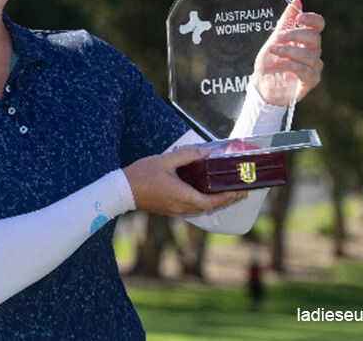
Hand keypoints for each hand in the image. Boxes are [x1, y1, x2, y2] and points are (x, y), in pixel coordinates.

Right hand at [122, 147, 247, 216]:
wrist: (121, 191)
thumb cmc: (141, 175)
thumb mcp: (165, 160)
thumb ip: (187, 155)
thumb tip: (206, 152)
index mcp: (182, 196)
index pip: (212, 201)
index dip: (228, 197)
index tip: (241, 191)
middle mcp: (181, 207)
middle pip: (209, 207)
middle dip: (226, 199)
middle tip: (239, 190)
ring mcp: (175, 210)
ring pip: (201, 208)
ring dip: (215, 201)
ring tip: (225, 190)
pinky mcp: (169, 209)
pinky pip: (191, 207)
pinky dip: (202, 201)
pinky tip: (204, 191)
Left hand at [252, 0, 324, 104]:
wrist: (262, 86)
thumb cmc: (270, 62)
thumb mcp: (274, 40)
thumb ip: (285, 22)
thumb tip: (297, 1)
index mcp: (306, 39)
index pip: (318, 25)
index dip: (312, 19)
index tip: (298, 18)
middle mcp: (313, 52)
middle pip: (315, 38)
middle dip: (295, 35)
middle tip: (277, 37)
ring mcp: (314, 67)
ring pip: (310, 55)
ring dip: (289, 51)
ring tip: (273, 51)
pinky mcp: (310, 81)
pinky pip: (306, 71)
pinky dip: (291, 65)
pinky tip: (279, 63)